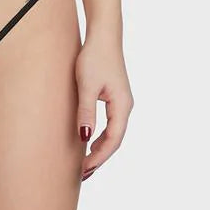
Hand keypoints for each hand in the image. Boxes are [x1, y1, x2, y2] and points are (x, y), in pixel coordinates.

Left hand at [75, 28, 133, 179]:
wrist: (103, 35)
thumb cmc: (95, 57)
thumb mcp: (86, 85)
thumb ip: (86, 112)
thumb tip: (85, 138)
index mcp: (122, 106)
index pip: (113, 140)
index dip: (99, 157)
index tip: (84, 170)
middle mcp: (125, 106)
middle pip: (115, 140)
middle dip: (100, 158)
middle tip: (83, 174)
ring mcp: (121, 102)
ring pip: (113, 133)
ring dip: (100, 148)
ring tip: (85, 163)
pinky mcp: (115, 96)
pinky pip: (110, 123)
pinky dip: (101, 136)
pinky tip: (89, 140)